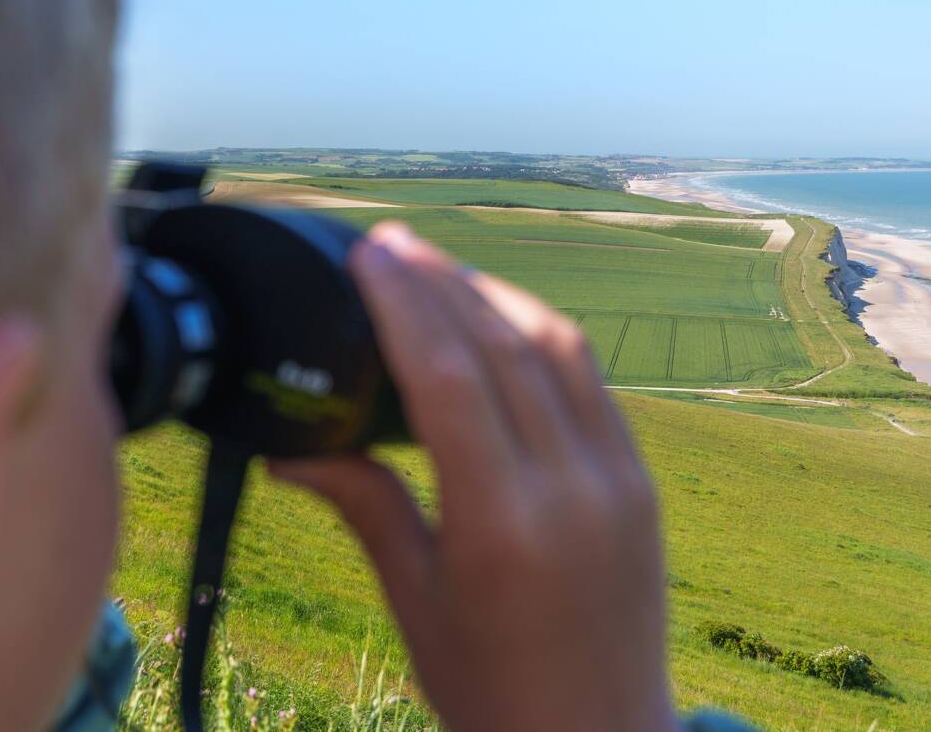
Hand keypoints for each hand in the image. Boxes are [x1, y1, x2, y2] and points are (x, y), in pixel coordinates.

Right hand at [271, 223, 676, 731]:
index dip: (404, 304)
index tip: (369, 255)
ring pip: (559, 348)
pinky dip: (543, 336)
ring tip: (439, 269)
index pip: (448, 379)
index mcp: (501, 527)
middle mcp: (570, 491)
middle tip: (391, 244)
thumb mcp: (415, 602)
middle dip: (441, 282)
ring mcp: (617, 482)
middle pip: (502, 346)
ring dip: (494, 295)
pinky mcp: (640, 483)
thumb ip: (363, 505)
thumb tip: (290, 446)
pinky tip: (502, 321)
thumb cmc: (491, 690)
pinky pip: (592, 382)